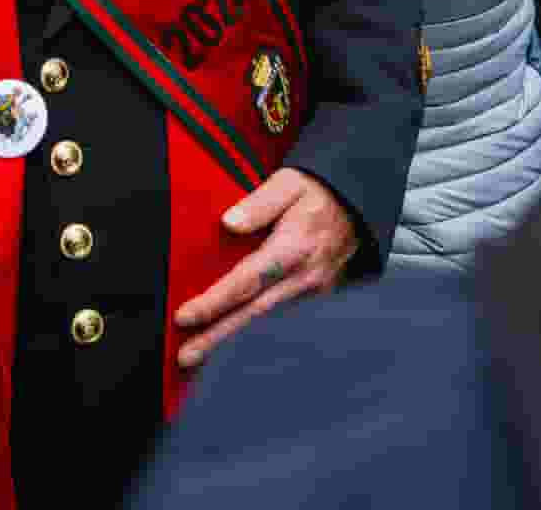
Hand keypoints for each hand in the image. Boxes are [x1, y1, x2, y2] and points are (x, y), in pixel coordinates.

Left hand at [172, 167, 356, 367]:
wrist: (356, 205)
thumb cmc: (315, 192)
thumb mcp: (289, 183)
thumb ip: (259, 203)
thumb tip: (229, 223)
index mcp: (293, 248)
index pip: (247, 281)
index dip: (214, 302)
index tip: (185, 316)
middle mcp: (303, 278)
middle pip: (253, 314)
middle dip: (217, 337)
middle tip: (185, 357)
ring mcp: (312, 293)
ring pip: (266, 323)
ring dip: (233, 340)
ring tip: (200, 356)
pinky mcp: (315, 298)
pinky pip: (280, 318)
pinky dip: (255, 332)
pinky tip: (233, 341)